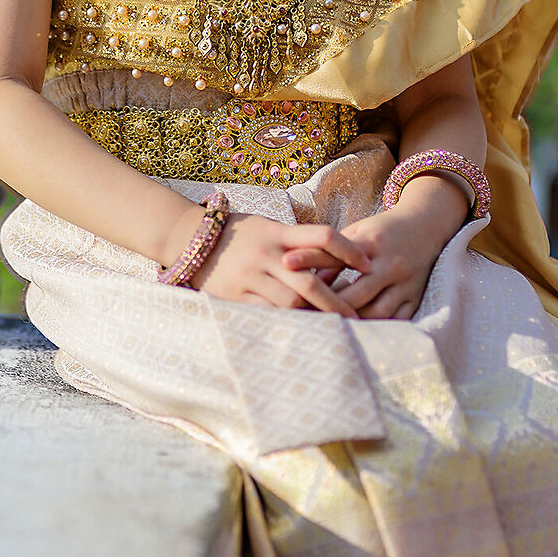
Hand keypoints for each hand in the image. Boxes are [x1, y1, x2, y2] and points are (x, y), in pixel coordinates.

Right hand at [194, 214, 371, 311]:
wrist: (190, 238)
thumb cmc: (238, 233)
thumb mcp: (267, 227)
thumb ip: (296, 241)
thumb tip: (333, 257)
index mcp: (278, 233)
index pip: (323, 236)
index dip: (349, 250)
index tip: (368, 264)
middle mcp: (266, 255)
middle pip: (310, 282)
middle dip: (336, 303)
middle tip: (356, 317)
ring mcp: (250, 277)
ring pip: (290, 303)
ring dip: (313, 316)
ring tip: (331, 328)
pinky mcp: (235, 296)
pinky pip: (267, 313)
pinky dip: (286, 322)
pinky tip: (301, 328)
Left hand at [283, 203, 450, 319]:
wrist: (426, 226)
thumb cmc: (383, 231)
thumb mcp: (357, 233)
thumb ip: (333, 254)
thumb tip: (305, 277)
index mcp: (373, 244)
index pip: (337, 256)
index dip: (310, 261)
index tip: (285, 265)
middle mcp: (391, 265)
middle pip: (358, 293)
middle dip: (330, 305)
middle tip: (304, 314)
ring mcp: (406, 284)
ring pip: (378, 312)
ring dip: (354, 321)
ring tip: (329, 327)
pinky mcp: (415, 297)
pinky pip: (397, 320)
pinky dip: (377, 328)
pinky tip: (359, 333)